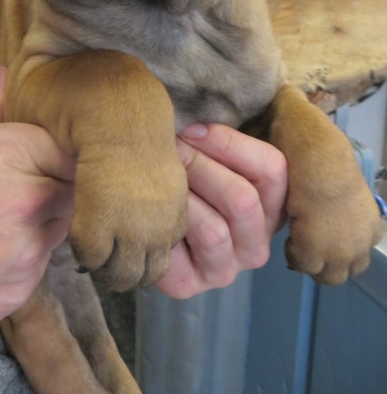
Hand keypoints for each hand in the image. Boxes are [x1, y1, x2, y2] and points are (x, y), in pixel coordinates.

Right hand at [0, 68, 74, 392]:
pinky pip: (42, 265)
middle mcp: (28, 198)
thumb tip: (8, 74)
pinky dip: (24, 257)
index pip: (68, 145)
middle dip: (54, 183)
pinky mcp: (20, 293)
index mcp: (10, 150)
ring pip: (62, 225)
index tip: (37, 157)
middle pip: (73, 184)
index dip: (54, 151)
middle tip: (16, 189)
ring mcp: (27, 250)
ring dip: (44, 220)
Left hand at [156, 123, 286, 298]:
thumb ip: (219, 139)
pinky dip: (161, 223)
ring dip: (180, 195)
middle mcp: (256, 246)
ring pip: (214, 232)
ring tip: (156, 178)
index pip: (272, 169)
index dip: (228, 142)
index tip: (191, 129)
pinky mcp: (188, 285)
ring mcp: (225, 270)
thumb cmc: (180, 174)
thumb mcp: (210, 153)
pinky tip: (148, 208)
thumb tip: (198, 124)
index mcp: (272, 207)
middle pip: (242, 200)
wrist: (137, 218)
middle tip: (169, 150)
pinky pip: (179, 251)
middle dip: (199, 166)